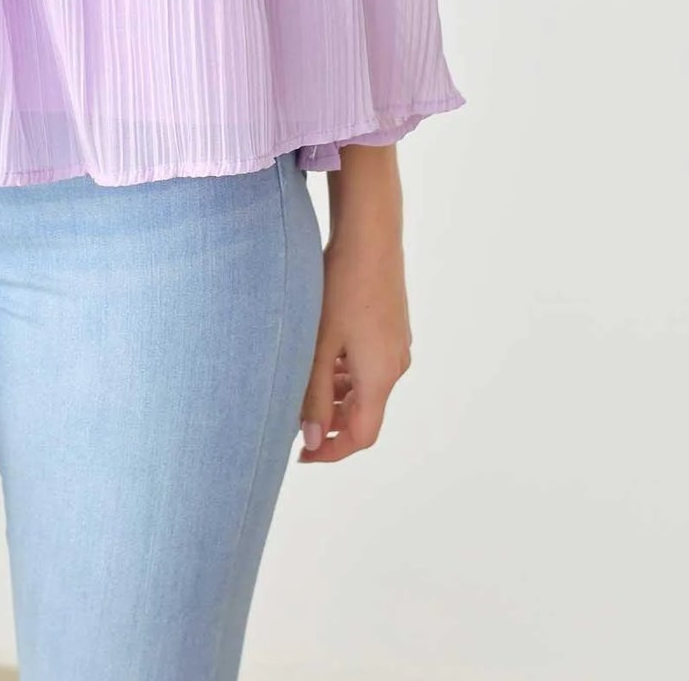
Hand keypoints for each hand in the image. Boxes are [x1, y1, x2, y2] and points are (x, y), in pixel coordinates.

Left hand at [296, 219, 411, 463]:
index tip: (302, 454)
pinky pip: (367, 363)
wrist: (369, 234)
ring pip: (364, 385)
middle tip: (292, 415)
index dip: (331, 451)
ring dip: (334, 393)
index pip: (361, 435)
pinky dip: (343, 370)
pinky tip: (319, 353)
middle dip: (328, 420)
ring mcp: (395, 343)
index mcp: (380, 376)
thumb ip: (313, 395)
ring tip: (300, 382)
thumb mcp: (320, 344)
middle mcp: (395, 365)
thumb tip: (310, 440)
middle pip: (363, 411)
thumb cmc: (342, 285)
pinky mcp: (391, 325)